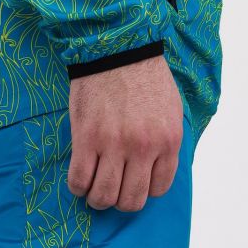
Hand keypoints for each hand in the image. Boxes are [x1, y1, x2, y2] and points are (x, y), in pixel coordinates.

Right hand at [68, 55, 182, 211]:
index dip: (144, 190)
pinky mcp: (87, 139)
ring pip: (104, 197)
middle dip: (119, 200)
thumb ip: (164, 143)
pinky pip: (79, 181)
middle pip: (130, 201)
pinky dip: (78, 186)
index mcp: (168, 141)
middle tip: (111, 188)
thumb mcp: (170, 110)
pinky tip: (80, 176)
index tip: (133, 180)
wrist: (115, 46)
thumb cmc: (143, 77)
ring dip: (97, 198)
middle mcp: (143, 147)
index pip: (158, 190)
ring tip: (94, 186)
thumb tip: (154, 172)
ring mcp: (114, 145)